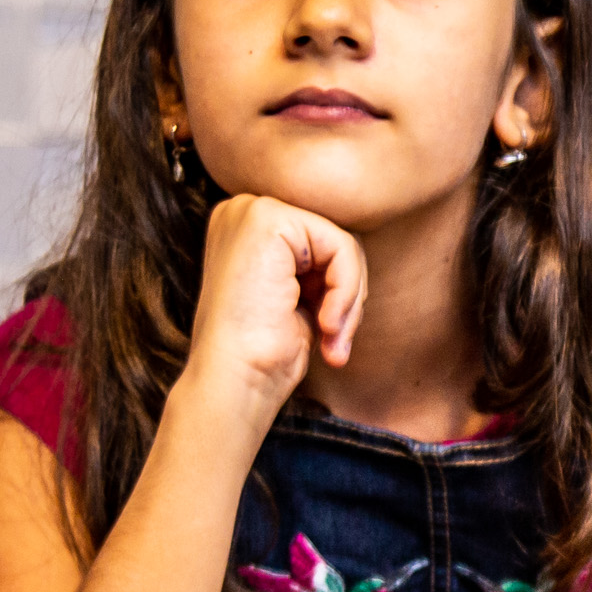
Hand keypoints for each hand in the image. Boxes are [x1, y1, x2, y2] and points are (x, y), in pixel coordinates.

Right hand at [183, 194, 366, 421]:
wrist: (234, 381)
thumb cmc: (264, 353)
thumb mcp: (299, 298)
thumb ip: (321, 267)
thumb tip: (358, 256)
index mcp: (245, 228)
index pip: (320, 243)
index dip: (336, 290)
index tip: (329, 334)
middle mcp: (243, 211)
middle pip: (333, 240)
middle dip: (346, 294)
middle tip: (335, 341)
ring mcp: (251, 210)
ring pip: (342, 244)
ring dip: (348, 301)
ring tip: (331, 338)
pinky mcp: (268, 220)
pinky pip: (341, 247)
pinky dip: (345, 291)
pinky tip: (325, 323)